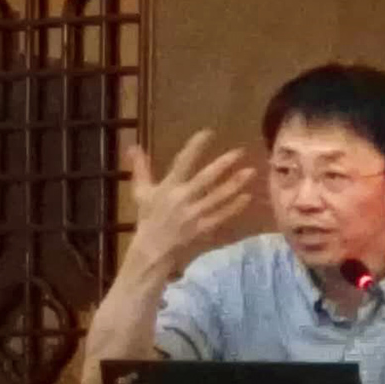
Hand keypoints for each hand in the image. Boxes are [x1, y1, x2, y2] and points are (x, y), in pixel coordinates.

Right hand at [127, 129, 254, 274]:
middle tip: (239, 152)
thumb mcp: (142, 193)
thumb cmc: (148, 219)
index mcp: (168, 187)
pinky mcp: (202, 228)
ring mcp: (193, 215)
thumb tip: (134, 146)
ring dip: (234, 184)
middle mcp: (181, 199)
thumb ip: (141, 169)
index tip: (208, 133)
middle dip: (222, 165)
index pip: (182, 162)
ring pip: (217, 197)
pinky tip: (247, 197)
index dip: (195, 147)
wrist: (152, 250)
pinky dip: (234, 207)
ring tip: (250, 171)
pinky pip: (221, 216)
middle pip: (205, 179)